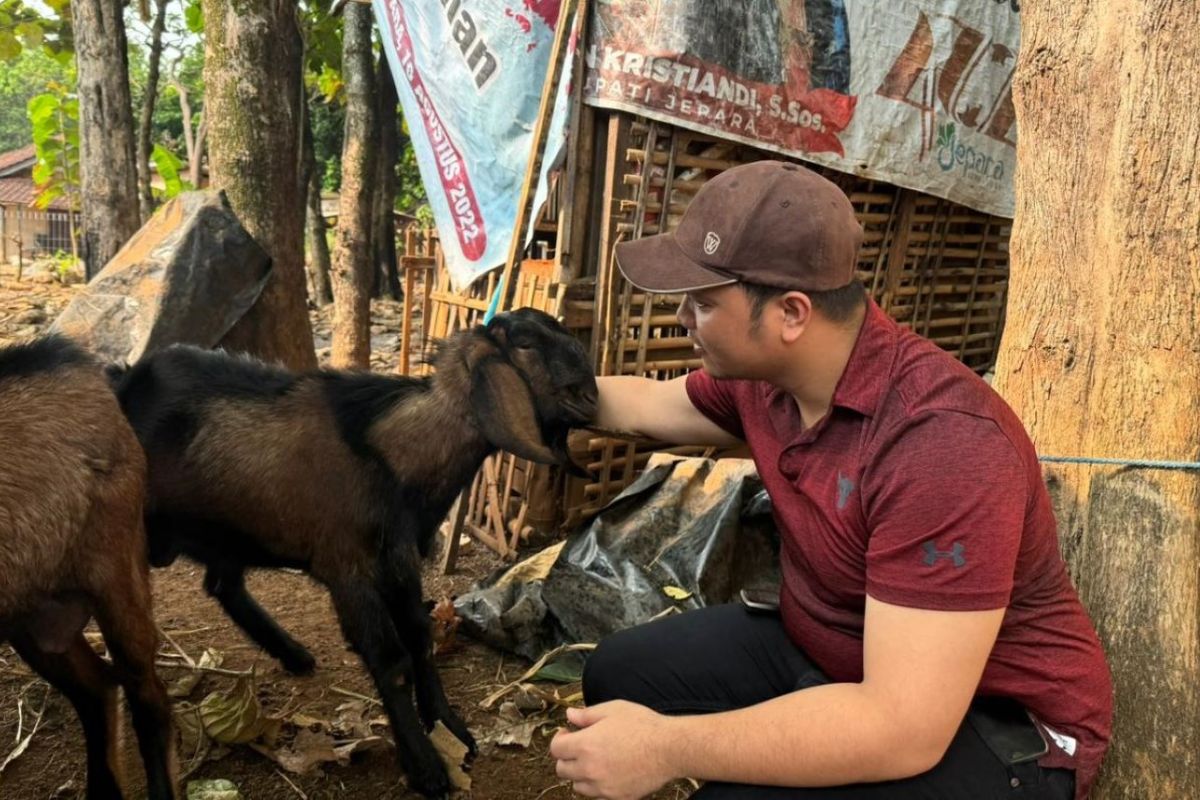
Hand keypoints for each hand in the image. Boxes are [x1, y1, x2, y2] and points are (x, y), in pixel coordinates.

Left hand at [549, 701, 678, 799]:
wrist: (669, 748)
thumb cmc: (642, 724)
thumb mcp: (612, 709)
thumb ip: (587, 714)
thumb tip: (570, 716)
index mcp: (585, 746)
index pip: (556, 749)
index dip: (560, 739)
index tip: (568, 732)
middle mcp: (589, 770)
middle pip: (562, 770)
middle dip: (567, 757)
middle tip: (580, 747)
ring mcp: (603, 787)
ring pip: (578, 786)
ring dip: (580, 774)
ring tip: (595, 761)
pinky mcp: (617, 797)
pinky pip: (597, 796)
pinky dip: (598, 787)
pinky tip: (610, 772)